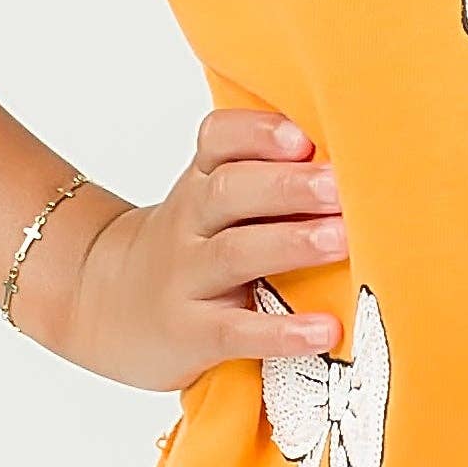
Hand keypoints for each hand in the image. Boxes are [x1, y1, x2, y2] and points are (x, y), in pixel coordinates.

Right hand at [25, 111, 349, 390]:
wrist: (104, 304)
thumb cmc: (190, 247)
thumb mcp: (213, 201)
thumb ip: (268, 176)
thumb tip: (364, 165)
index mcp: (202, 181)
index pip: (219, 139)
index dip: (258, 133)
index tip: (303, 137)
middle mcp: (190, 221)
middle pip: (230, 190)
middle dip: (290, 185)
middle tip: (342, 186)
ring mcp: (186, 278)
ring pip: (234, 252)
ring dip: (291, 243)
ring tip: (342, 241)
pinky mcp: (190, 333)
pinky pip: (236, 331)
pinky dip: (282, 331)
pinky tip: (324, 330)